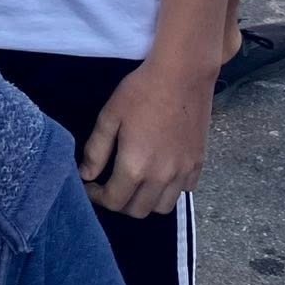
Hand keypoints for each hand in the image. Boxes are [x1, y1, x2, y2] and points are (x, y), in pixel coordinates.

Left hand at [79, 54, 215, 218]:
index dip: (97, 197)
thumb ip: (96, 150)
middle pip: (138, 210)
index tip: (91, 186)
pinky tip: (160, 172)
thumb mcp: (110, 116)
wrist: (183, 74)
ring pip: (162, 207)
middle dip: (119, 203)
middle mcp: (161, 177)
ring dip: (145, 201)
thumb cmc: (141, 91)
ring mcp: (183, 172)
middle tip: (110, 185)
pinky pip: (183, 191)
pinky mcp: (198, 164)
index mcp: (135, 166)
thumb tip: (86, 175)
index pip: (114, 201)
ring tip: (135, 183)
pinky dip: (169, 190)